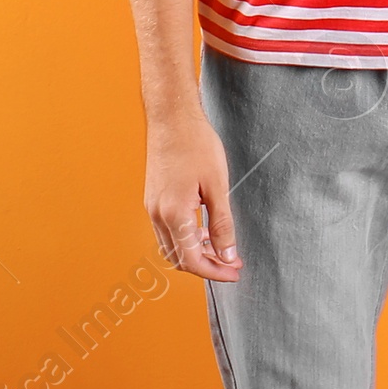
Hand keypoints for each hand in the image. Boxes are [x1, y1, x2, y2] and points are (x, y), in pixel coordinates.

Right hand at [145, 106, 242, 281]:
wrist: (172, 116)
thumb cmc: (196, 144)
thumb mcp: (217, 185)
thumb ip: (222, 224)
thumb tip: (228, 255)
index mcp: (174, 214)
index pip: (192, 260)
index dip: (215, 271)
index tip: (235, 272)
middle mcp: (158, 215)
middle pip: (179, 259)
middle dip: (205, 266)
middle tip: (231, 264)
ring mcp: (152, 207)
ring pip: (171, 246)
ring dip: (194, 253)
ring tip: (220, 248)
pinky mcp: (153, 198)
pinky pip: (167, 230)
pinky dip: (185, 237)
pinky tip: (202, 228)